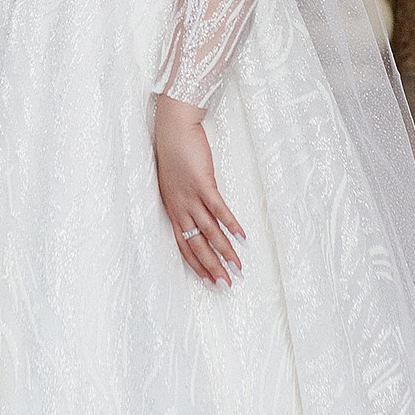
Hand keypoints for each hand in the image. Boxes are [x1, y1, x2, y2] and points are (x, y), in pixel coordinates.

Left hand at [155, 96, 243, 287]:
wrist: (173, 130)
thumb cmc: (175, 153)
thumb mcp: (174, 182)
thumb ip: (184, 200)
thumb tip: (198, 214)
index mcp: (172, 209)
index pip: (183, 245)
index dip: (196, 265)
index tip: (209, 281)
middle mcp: (179, 207)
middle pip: (196, 244)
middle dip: (212, 266)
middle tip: (227, 284)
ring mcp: (191, 196)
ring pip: (209, 231)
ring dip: (224, 250)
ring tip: (238, 266)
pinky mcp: (203, 184)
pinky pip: (219, 209)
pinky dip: (231, 224)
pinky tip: (242, 237)